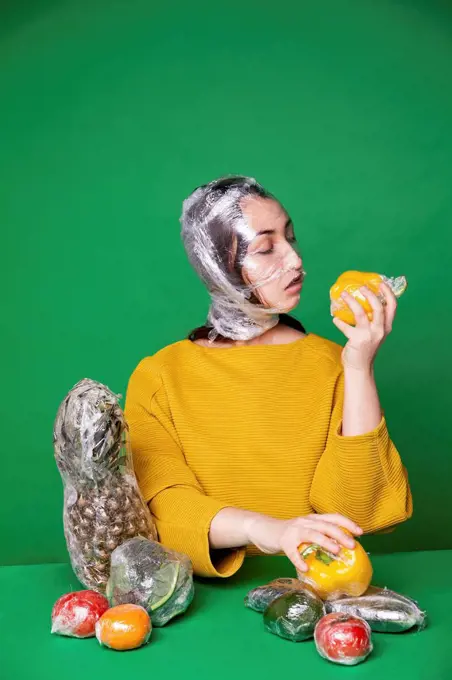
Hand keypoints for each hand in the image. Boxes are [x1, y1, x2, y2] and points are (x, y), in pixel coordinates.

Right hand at [244, 512, 362, 572]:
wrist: (264, 529)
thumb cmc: (289, 534)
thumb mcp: (307, 531)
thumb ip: (320, 537)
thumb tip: (341, 551)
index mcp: (313, 519)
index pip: (333, 517)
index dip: (347, 523)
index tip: (360, 532)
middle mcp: (305, 521)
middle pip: (325, 525)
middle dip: (341, 534)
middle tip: (352, 545)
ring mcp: (294, 530)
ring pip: (311, 533)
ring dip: (325, 541)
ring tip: (337, 550)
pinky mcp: (283, 541)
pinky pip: (292, 552)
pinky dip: (299, 559)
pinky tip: (305, 568)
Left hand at [333, 282, 396, 370]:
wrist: (360, 367)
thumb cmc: (365, 348)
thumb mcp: (374, 333)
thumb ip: (372, 320)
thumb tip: (362, 301)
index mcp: (386, 327)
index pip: (392, 307)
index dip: (388, 293)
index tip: (381, 283)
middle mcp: (380, 330)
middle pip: (378, 307)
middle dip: (370, 294)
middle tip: (361, 287)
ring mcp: (369, 335)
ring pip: (361, 313)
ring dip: (351, 301)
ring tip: (343, 294)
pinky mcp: (357, 340)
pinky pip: (346, 327)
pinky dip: (339, 322)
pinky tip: (335, 319)